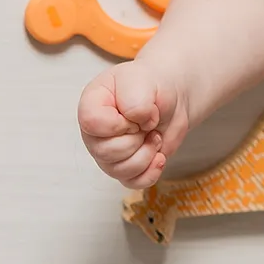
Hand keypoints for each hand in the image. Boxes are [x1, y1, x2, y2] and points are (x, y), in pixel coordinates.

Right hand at [78, 60, 189, 189]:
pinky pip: (133, 182)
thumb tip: (138, 123)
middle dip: (136, 139)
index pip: (92, 123)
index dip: (119, 122)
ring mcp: (108, 153)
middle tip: (147, 123)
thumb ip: (135, 100)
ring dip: (146, 154)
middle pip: (106, 152)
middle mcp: (95, 133)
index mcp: (91, 105)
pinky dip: (151, 171)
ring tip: (153, 135)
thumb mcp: (143, 81)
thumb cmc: (152, 85)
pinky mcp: (125, 168)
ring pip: (120, 171)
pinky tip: (159, 155)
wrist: (171, 98)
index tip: (134, 113)